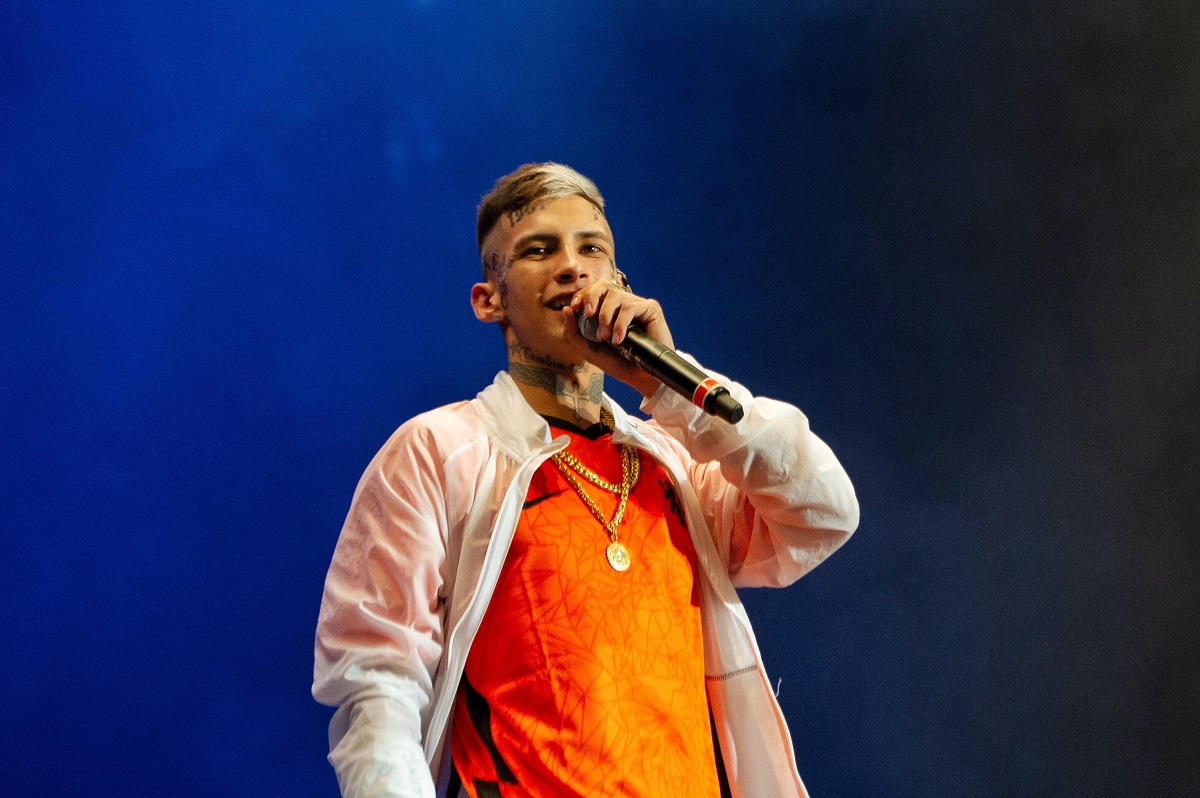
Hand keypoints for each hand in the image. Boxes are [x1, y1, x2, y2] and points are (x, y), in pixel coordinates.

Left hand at [561, 279, 674, 397]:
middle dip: (591, 296)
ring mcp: (637, 305)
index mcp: (607, 309)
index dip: (582, 295)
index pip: (592, 292)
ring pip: (615, 295)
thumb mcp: (589, 350)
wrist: (641, 377)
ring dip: (605, 316)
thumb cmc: (617, 362)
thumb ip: (574, 332)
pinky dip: (620, 323)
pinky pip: (630, 307)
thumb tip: (566, 309)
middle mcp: (622, 304)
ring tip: (606, 337)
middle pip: (603, 284)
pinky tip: (619, 339)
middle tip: (588, 314)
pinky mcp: (650, 309)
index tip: (575, 307)